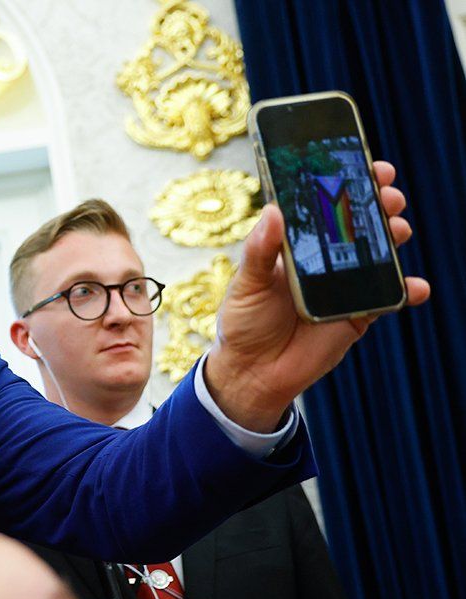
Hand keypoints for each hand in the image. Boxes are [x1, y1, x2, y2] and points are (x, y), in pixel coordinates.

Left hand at [205, 161, 429, 431]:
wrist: (253, 373)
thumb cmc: (243, 322)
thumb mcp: (246, 283)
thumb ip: (260, 250)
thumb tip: (273, 210)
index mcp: (296, 245)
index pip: (325, 205)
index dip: (347, 183)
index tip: (366, 165)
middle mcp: (324, 259)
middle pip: (359, 223)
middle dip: (378, 204)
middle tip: (387, 195)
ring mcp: (344, 285)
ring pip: (379, 254)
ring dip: (394, 237)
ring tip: (397, 230)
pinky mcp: (359, 314)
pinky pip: (389, 298)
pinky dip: (407, 292)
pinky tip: (415, 286)